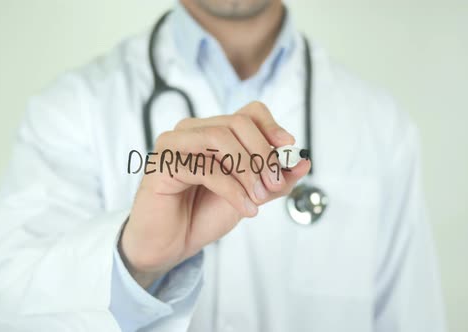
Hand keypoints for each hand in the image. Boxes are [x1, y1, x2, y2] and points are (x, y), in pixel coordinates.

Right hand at [119, 102, 310, 287]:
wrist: (170, 245)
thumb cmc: (202, 215)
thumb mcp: (249, 195)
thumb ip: (274, 180)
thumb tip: (304, 162)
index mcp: (212, 131)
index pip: (248, 112)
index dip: (272, 126)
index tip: (288, 148)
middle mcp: (191, 131)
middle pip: (237, 123)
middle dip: (263, 154)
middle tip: (275, 184)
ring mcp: (174, 145)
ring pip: (220, 139)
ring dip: (248, 170)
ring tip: (259, 198)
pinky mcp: (163, 165)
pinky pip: (206, 168)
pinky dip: (233, 190)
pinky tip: (245, 209)